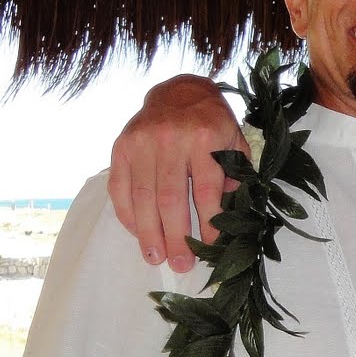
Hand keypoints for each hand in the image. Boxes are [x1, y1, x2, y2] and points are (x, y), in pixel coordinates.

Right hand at [108, 75, 244, 271]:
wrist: (179, 91)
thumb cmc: (212, 124)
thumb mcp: (234, 144)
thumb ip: (235, 177)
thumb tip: (231, 217)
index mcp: (205, 139)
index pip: (205, 191)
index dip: (207, 224)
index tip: (208, 248)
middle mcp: (171, 139)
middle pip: (170, 199)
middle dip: (174, 237)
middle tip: (180, 265)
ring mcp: (142, 142)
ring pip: (142, 197)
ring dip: (148, 233)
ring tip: (155, 258)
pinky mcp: (122, 146)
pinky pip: (120, 187)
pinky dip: (127, 214)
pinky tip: (137, 233)